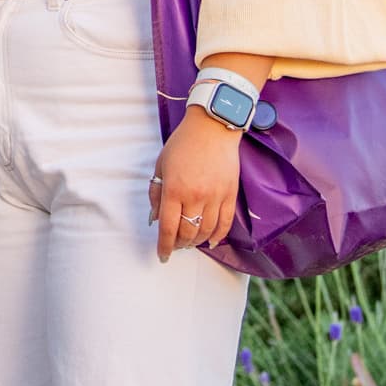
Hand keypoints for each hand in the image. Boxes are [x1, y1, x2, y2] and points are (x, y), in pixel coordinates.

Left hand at [151, 109, 243, 260]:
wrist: (212, 129)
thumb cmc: (182, 145)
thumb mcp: (161, 166)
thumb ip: (156, 194)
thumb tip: (155, 219)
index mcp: (174, 190)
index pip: (168, 228)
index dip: (164, 246)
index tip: (162, 256)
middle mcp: (196, 197)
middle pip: (188, 233)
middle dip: (180, 244)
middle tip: (175, 246)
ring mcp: (215, 197)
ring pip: (207, 231)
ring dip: (197, 242)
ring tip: (189, 243)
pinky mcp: (230, 195)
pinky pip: (225, 223)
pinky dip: (218, 236)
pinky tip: (210, 241)